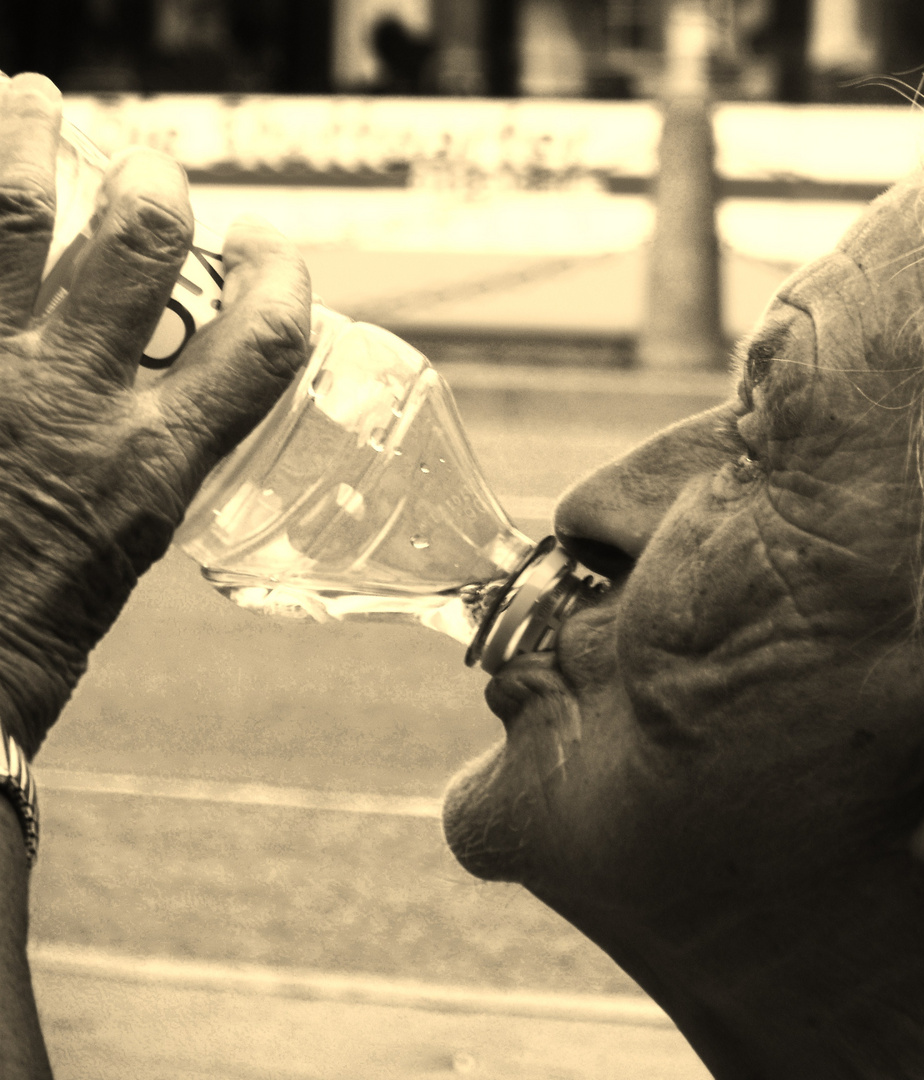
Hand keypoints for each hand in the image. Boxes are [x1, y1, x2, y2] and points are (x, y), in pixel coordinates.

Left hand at [0, 74, 311, 757]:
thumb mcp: (126, 546)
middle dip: (159, 186)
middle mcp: (71, 403)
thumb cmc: (24, 639)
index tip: (270, 251)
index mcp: (152, 463)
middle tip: (154, 167)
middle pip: (141, 246)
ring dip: (28, 139)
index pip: (259, 340)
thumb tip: (159, 394)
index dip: (281, 276)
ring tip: (32, 101)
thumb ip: (147, 458)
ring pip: (14, 215)